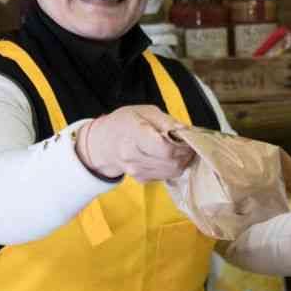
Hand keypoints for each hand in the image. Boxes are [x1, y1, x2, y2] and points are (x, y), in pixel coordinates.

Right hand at [77, 105, 193, 181]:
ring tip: (180, 148)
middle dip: (185, 152)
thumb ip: (166, 121)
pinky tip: (170, 156)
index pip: (165, 148)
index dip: (182, 144)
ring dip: (182, 160)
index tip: (186, 137)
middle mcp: (133, 156)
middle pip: (171, 161)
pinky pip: (166, 175)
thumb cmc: (124, 123)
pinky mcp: (141, 179)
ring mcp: (136, 170)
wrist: (104, 143)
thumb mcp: (144, 111)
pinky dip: (173, 166)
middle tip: (187, 142)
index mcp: (133, 135)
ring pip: (172, 171)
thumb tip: (185, 130)